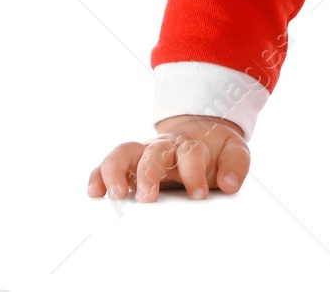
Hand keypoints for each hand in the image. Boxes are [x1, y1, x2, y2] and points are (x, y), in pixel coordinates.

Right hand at [87, 114, 248, 201]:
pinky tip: (94, 192)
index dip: (194, 174)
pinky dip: (97, 176)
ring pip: (123, 153)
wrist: (199, 132)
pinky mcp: (127, 164)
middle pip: (153, 153)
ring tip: (117, 195)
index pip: (191, 154)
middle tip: (149, 198)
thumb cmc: (213, 149)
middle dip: (149, 174)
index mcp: (190, 144)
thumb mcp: (233, 151)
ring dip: (116, 172)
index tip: (199, 195)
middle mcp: (163, 146)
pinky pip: (106, 165)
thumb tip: (229, 184)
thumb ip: (235, 164)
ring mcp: (142, 153)